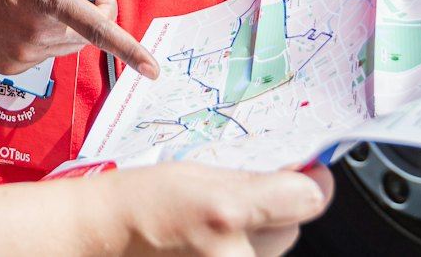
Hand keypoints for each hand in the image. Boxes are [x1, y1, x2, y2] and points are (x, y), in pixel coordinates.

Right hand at [0, 0, 158, 79]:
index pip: (98, 28)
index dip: (129, 50)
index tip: (154, 70)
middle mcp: (38, 30)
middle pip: (87, 34)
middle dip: (95, 15)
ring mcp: (23, 52)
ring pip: (66, 46)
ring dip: (69, 28)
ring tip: (47, 2)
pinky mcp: (11, 66)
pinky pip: (44, 56)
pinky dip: (45, 40)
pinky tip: (24, 19)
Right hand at [105, 162, 332, 255]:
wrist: (108, 239)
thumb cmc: (144, 200)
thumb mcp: (198, 172)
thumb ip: (254, 179)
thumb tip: (303, 178)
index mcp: (228, 211)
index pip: (306, 199)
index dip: (312, 181)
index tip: (311, 172)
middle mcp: (235, 255)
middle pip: (292, 229)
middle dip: (280, 208)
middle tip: (248, 192)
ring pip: (273, 249)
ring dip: (260, 235)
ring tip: (218, 221)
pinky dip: (241, 250)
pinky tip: (212, 241)